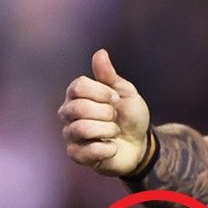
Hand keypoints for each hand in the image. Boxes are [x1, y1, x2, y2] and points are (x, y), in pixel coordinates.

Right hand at [60, 48, 151, 176]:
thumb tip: (100, 52)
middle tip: (115, 117)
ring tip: (115, 132)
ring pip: (81, 128)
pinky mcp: (75, 154)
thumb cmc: (129, 116)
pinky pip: (85, 151)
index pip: (77, 87)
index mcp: (77, 95)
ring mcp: (70, 134)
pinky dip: (106, 149)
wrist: (139, 144)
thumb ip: (109, 75)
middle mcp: (68, 113)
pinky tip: (112, 147)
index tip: (116, 99)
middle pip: (77, 108)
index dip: (101, 92)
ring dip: (107, 130)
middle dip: (105, 113)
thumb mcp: (124, 92)